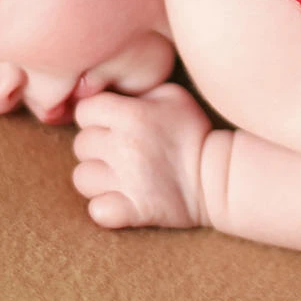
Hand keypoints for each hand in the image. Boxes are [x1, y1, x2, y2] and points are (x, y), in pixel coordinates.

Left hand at [70, 83, 212, 229]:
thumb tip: (110, 90)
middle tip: (118, 150)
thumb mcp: (173, 96)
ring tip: (118, 175)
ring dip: (97, 177)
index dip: (95, 116)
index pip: (84, 110)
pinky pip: (97, 211)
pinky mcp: (135, 211)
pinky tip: (120, 199)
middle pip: (81, 144)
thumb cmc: (193, 132)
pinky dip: (105, 207)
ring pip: (82, 178)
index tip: (112, 123)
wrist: (220, 176)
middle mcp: (124, 147)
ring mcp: (127, 182)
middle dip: (96, 146)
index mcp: (132, 115)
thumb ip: (138, 89)